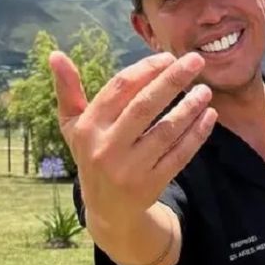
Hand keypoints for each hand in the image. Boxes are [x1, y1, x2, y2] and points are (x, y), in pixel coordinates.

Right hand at [52, 50, 216, 230]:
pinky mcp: (152, 185)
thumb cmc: (93, 155)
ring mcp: (130, 169)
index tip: (168, 57)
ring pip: (166, 131)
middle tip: (196, 61)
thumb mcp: (74, 126)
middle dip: (172, 80)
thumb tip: (55, 54)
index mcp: (88, 128)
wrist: (106, 210)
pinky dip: (197, 134)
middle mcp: (106, 148)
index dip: (146, 70)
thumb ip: (68, 90)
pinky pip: (179, 155)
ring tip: (205, 90)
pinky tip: (209, 116)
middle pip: (144, 107)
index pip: (120, 89)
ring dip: (189, 107)